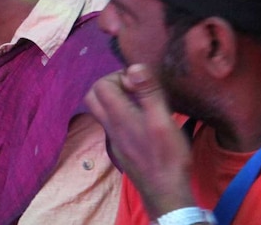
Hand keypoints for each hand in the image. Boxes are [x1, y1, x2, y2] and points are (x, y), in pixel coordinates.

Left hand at [85, 64, 196, 218]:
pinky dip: (120, 115)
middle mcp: (110, 126)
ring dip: (114, 101)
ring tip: (139, 103)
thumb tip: (133, 66)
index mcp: (118, 116)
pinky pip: (112, 125)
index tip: (137, 82)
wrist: (165, 193)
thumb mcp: (162, 119)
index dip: (117, 76)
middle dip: (110, 85)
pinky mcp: (121, 149)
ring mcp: (114, 139)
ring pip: (101, 112)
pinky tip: (141, 121)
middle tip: (133, 88)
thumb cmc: (167, 156)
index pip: (100, 85)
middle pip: (93, 97)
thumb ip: (148, 92)